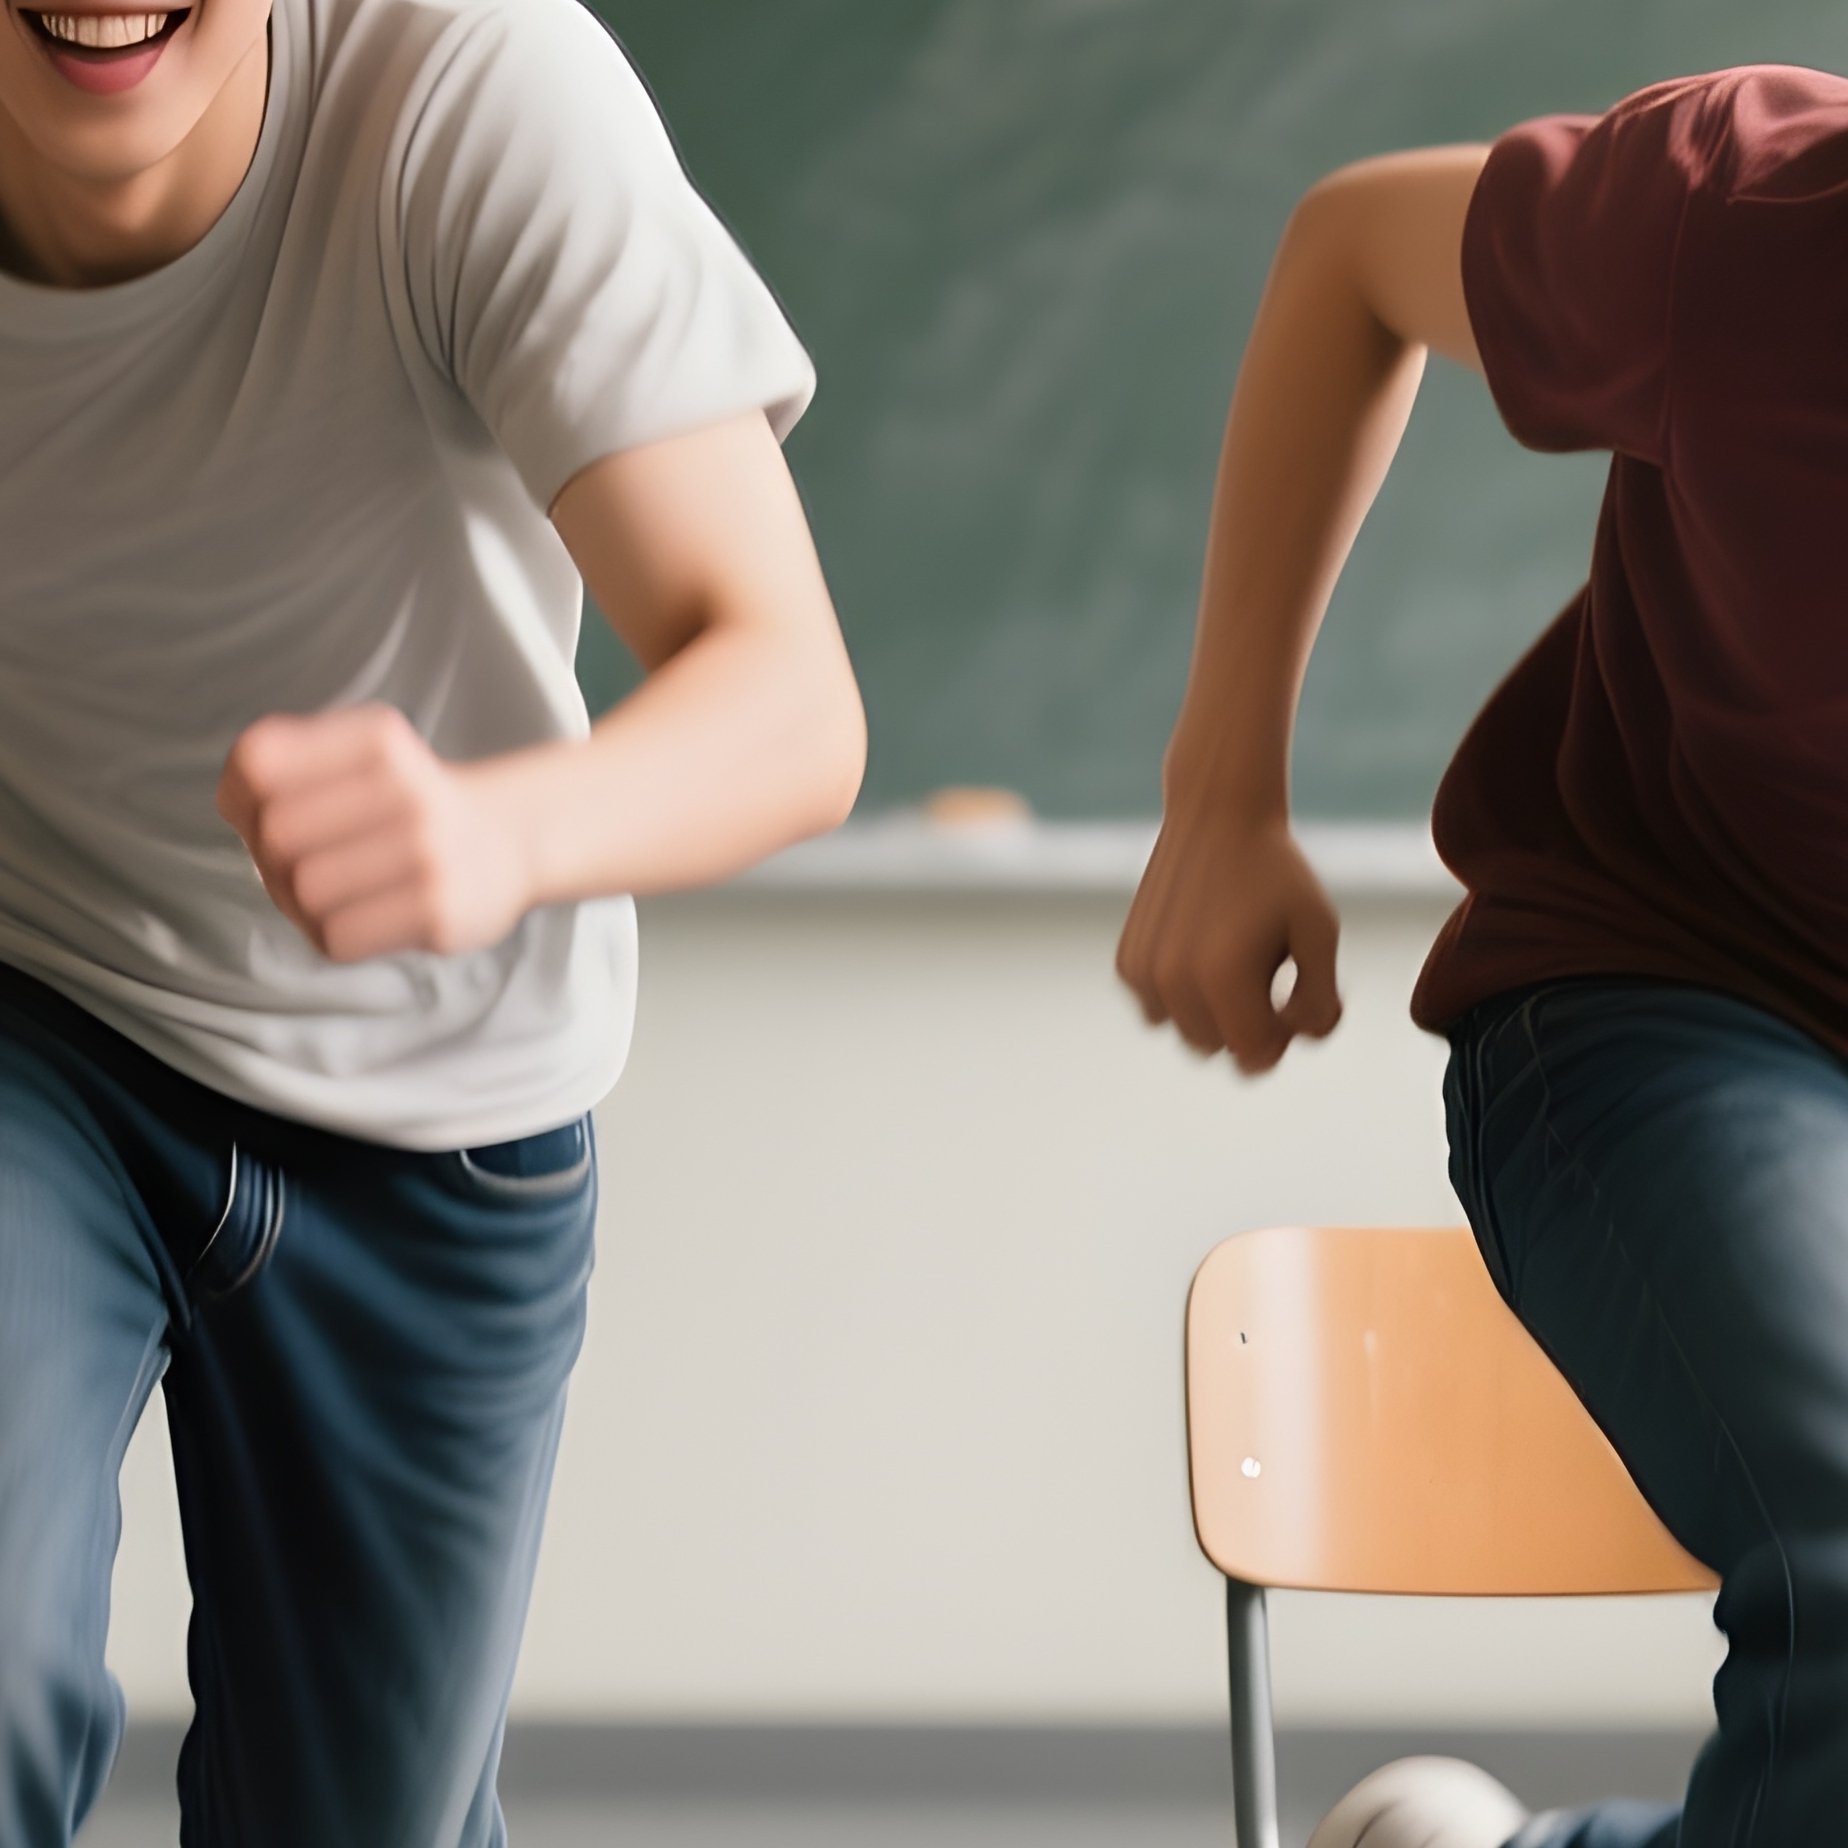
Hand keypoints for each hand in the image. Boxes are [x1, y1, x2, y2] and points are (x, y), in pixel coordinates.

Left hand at [217, 703, 536, 962]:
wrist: (508, 840)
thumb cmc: (406, 802)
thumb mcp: (359, 751)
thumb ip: (285, 761)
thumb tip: (236, 805)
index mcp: (379, 738)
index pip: (258, 761)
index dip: (239, 794)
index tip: (264, 810)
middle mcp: (409, 787)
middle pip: (275, 833)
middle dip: (269, 856)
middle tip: (295, 862)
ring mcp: (429, 852)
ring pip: (302, 890)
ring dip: (298, 901)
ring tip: (327, 892)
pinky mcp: (440, 911)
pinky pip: (338, 936)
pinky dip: (332, 932)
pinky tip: (356, 917)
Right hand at [1116, 806, 1341, 1074]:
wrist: (1217, 814)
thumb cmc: (1278, 874)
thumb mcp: (1320, 932)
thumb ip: (1321, 1000)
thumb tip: (1299, 1040)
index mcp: (1222, 977)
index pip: (1255, 1055)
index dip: (1284, 1036)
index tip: (1295, 997)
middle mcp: (1173, 981)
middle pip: (1218, 1049)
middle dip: (1248, 1026)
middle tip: (1270, 978)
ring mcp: (1143, 973)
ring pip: (1185, 1034)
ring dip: (1213, 1015)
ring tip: (1237, 964)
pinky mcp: (1127, 963)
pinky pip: (1157, 1010)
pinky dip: (1182, 996)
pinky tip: (1204, 952)